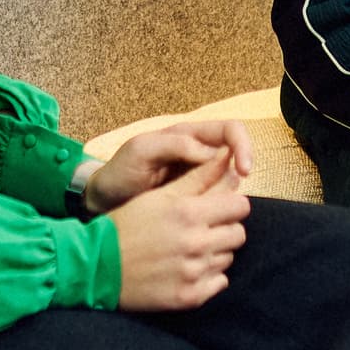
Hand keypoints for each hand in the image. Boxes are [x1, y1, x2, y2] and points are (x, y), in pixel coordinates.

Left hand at [84, 115, 258, 213]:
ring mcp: (199, 176)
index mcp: (187, 134)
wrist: (105, 201)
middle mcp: (199, 152)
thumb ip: (174, 144)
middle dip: (244, 170)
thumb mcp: (141, 152)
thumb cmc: (119, 172)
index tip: (243, 170)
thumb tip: (212, 152)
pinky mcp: (196, 198)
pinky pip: (219, 198)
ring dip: (232, 192)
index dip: (243, 147)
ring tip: (217, 209)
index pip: (230, 130)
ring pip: (232, 178)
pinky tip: (211, 219)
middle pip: (238, 152)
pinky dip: (221, 207)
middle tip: (236, 195)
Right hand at [109, 155, 248, 312]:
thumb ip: (198, 178)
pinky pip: (219, 283)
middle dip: (225, 229)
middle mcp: (195, 243)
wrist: (97, 267)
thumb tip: (227, 160)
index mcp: (188, 212)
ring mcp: (193, 273)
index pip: (240, 206)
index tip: (218, 208)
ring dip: (215, 252)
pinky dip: (209, 276)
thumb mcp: (158, 196)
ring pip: (228, 258)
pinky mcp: (190, 296)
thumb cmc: (127, 225)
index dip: (231, 205)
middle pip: (238, 233)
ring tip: (190, 249)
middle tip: (203, 229)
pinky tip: (187, 269)